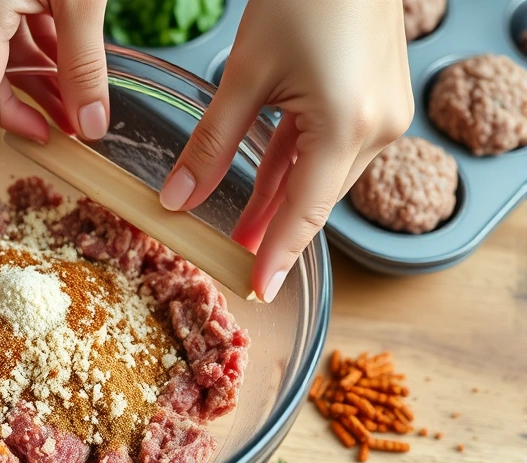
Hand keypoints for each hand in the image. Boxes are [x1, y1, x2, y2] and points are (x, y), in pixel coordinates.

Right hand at [0, 0, 109, 184]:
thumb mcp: (83, 0)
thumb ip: (84, 61)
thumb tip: (89, 121)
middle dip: (16, 110)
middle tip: (51, 136)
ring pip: (1, 52)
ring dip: (35, 83)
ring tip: (72, 108)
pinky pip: (14, 28)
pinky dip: (41, 53)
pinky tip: (68, 70)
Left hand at [158, 0, 413, 301]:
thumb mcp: (245, 76)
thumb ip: (211, 144)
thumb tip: (177, 199)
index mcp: (348, 127)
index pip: (304, 212)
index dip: (277, 255)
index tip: (257, 289)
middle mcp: (377, 128)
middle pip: (314, 197)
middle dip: (273, 229)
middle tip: (233, 259)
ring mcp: (383, 114)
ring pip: (322, 174)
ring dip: (281, 199)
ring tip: (242, 232)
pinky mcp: (377, 98)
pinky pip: (331, 147)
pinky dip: (296, 166)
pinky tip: (266, 186)